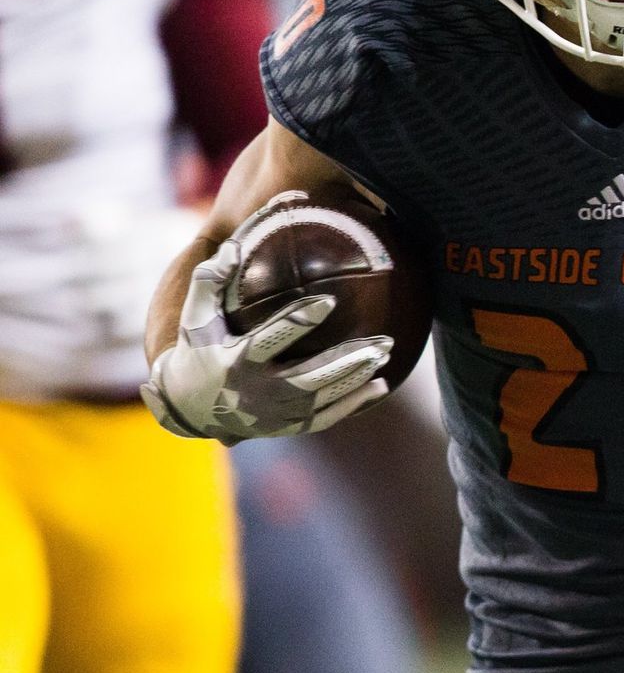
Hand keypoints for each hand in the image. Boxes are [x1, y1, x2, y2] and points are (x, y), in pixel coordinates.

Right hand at [139, 232, 390, 444]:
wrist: (189, 407)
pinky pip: (327, 416)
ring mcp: (275, 413)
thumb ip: (209, 281)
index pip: (275, 337)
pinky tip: (381, 385)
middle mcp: (259, 391)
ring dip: (357, 376)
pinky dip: (354, 402)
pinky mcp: (287, 426)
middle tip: (383, 340)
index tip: (331, 301)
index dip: (303, 318)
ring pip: (324, 395)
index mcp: (237, 360)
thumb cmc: (197, 351)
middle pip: (311, 374)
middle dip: (349, 357)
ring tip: (385, 353)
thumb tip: (233, 246)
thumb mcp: (195, 317)